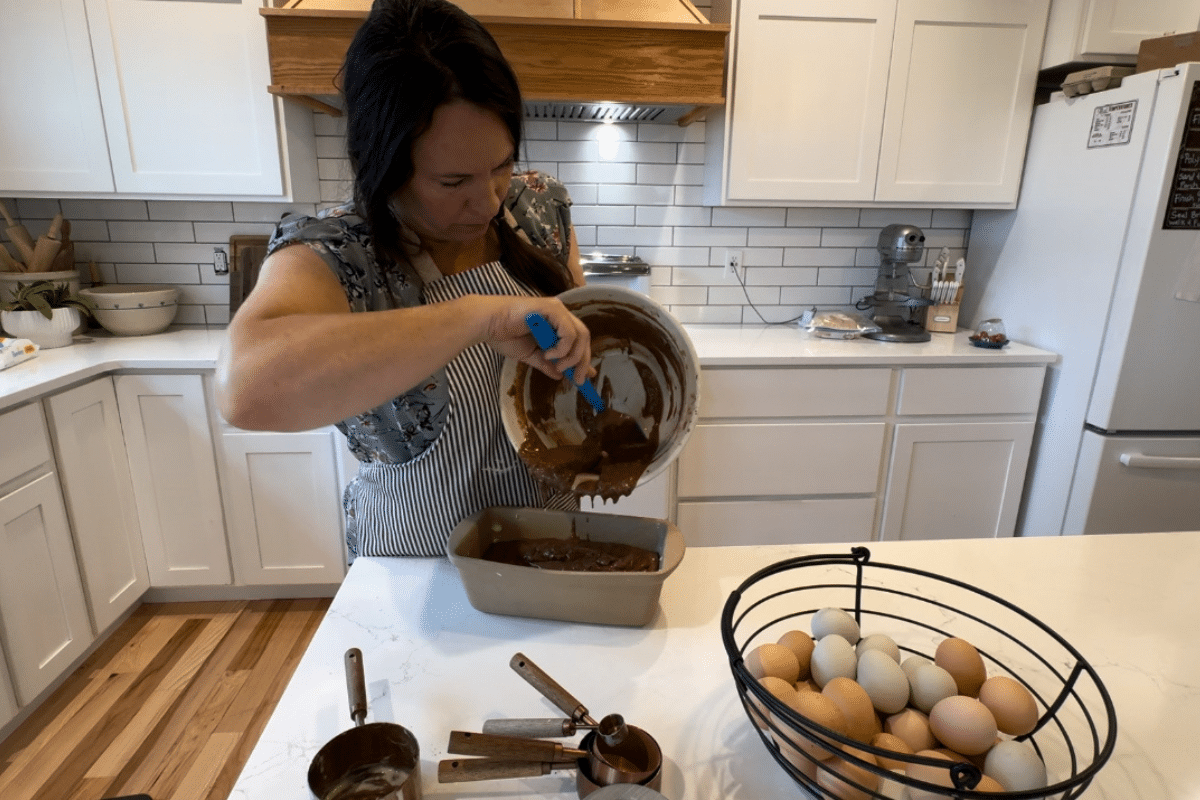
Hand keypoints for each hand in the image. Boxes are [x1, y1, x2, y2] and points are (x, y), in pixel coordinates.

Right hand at [479, 296, 593, 382]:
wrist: (487, 324)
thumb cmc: (504, 334)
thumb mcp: (530, 355)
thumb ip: (546, 364)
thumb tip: (560, 375)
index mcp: (555, 323)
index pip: (578, 340)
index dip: (584, 359)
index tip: (586, 376)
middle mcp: (559, 314)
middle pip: (584, 338)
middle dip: (582, 361)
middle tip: (577, 379)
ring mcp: (556, 310)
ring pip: (580, 334)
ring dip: (572, 356)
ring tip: (559, 366)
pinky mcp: (551, 308)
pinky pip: (568, 331)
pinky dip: (563, 346)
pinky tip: (549, 354)